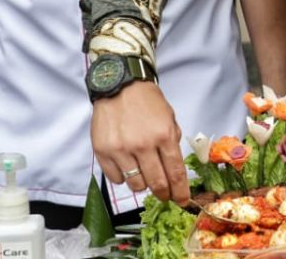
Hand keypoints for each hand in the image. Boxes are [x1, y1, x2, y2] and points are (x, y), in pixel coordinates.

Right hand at [91, 81, 188, 204]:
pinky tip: (127, 166)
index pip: (175, 172)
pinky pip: (116, 178)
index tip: (183, 200)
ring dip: (143, 184)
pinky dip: (123, 177)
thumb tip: (174, 168)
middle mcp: (142, 145)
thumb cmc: (147, 101)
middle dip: (164, 193)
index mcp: (163, 135)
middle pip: (157, 183)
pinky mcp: (103, 152)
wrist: (120, 85)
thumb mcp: (169, 118)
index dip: (181, 191)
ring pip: (136, 184)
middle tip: (166, 195)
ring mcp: (121, 150)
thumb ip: (172, 142)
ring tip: (144, 173)